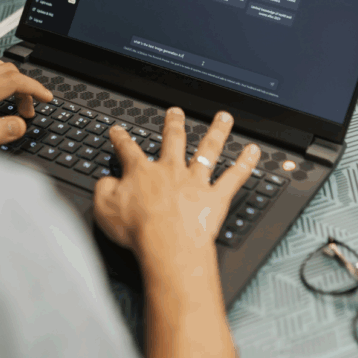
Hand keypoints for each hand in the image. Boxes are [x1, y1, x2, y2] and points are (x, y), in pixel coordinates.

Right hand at [93, 107, 260, 259]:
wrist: (168, 246)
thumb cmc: (138, 231)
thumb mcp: (104, 209)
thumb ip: (104, 190)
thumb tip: (106, 181)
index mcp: (142, 173)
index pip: (129, 150)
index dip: (122, 138)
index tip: (119, 130)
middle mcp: (171, 171)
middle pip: (173, 140)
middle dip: (173, 124)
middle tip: (175, 112)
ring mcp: (195, 182)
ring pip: (208, 150)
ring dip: (216, 132)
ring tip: (223, 118)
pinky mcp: (215, 197)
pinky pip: (234, 177)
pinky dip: (245, 163)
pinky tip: (253, 151)